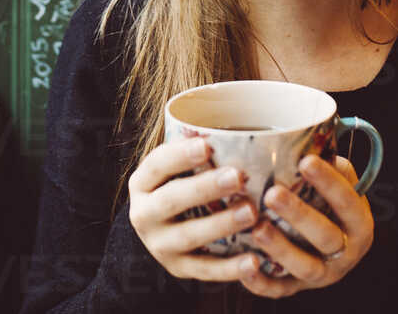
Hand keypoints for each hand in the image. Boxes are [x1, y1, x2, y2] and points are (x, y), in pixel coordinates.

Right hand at [127, 136, 258, 280]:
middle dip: (204, 188)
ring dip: (220, 224)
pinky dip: (230, 268)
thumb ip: (197, 150)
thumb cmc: (179, 185)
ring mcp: (159, 244)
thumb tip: (238, 127)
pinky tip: (255, 261)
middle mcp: (144, 214)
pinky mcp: (178, 268)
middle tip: (237, 177)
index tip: (207, 146)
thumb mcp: (175, 169)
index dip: (180, 155)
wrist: (160, 232)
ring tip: (251, 213)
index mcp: (142, 183)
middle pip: (171, 200)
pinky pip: (204, 270)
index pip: (157, 165)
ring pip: (188, 236)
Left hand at [237, 155, 372, 298]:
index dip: (329, 183)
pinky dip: (261, 283)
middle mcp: (345, 252)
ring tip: (257, 227)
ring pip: (305, 267)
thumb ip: (331, 165)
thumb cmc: (328, 205)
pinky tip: (244, 266)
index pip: (348, 202)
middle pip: (326, 236)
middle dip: (300, 214)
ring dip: (281, 248)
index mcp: (358, 222)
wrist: (329, 251)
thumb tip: (311, 132)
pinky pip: (279, 290)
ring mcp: (322, 274)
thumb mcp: (338, 185)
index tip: (305, 161)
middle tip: (272, 193)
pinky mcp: (296, 288)